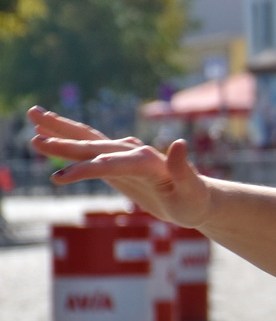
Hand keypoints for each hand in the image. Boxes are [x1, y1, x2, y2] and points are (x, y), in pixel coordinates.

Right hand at [29, 107, 213, 227]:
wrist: (197, 199)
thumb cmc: (195, 200)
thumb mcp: (193, 190)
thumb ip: (183, 169)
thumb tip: (179, 142)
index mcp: (147, 160)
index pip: (111, 164)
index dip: (86, 170)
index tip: (60, 178)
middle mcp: (133, 152)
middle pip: (94, 145)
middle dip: (64, 140)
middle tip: (35, 132)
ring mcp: (124, 155)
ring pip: (88, 142)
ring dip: (61, 132)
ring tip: (33, 120)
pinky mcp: (118, 163)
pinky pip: (89, 152)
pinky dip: (70, 144)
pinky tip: (49, 138)